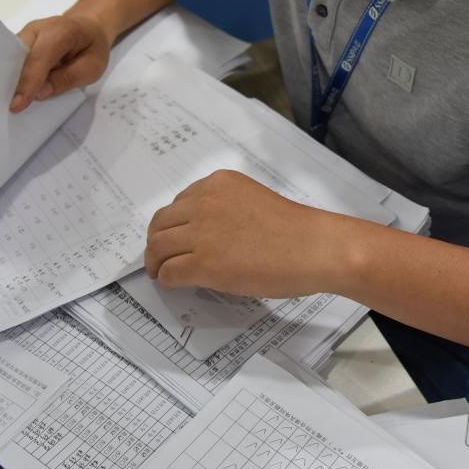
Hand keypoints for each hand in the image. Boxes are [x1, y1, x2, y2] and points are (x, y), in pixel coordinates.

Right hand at [10, 13, 110, 111]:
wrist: (88, 28)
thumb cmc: (92, 48)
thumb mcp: (92, 67)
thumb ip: (68, 78)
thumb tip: (39, 93)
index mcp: (61, 31)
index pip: (39, 57)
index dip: (28, 82)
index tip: (17, 105)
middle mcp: (37, 29)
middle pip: (18, 57)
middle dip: (11, 83)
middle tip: (5, 108)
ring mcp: (26, 34)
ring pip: (10, 59)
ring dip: (8, 81)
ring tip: (4, 104)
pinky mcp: (19, 42)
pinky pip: (11, 60)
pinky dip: (11, 77)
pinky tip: (10, 94)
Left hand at [145, 170, 362, 298]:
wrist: (312, 247)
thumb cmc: (295, 230)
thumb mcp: (252, 202)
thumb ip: (226, 209)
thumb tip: (208, 234)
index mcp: (217, 183)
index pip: (179, 203)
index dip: (173, 224)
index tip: (175, 237)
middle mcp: (204, 201)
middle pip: (161, 223)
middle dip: (157, 241)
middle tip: (159, 258)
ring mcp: (201, 232)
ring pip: (158, 246)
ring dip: (156, 262)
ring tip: (161, 272)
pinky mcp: (202, 263)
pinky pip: (169, 272)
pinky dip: (166, 279)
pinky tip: (173, 284)